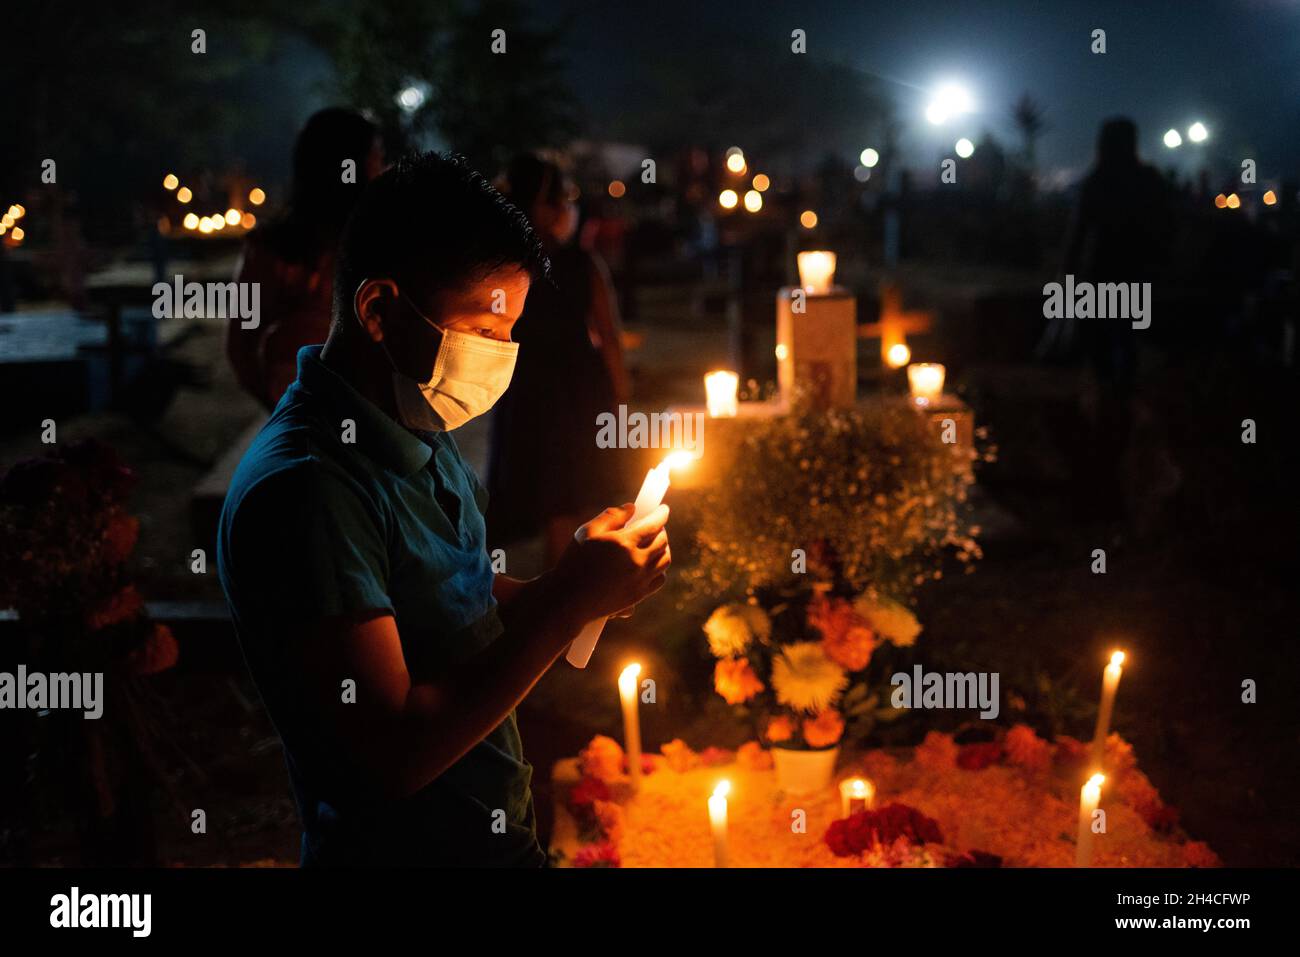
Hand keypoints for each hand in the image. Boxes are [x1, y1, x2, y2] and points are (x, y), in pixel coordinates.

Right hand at [553, 503, 670, 624]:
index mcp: (624, 543)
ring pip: (665, 560)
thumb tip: (632, 508)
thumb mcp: (587, 532)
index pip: (653, 524)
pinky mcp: (639, 595)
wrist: (569, 600)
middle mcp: (637, 562)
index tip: (663, 509)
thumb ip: (611, 516)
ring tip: (655, 543)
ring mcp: (640, 580)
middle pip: (662, 542)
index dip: (661, 514)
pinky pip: (659, 579)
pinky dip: (659, 568)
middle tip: (656, 525)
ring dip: (663, 548)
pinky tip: (651, 564)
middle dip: (662, 530)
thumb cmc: (575, 563)